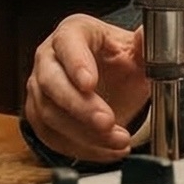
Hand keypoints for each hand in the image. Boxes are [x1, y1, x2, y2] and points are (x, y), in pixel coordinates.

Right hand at [23, 14, 150, 161]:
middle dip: (80, 107)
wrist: (111, 84)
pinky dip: (80, 148)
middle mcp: (49, 56)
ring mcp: (39, 86)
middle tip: (107, 122)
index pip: (67, 43)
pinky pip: (50, 135)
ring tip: (118, 140)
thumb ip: (144, 44)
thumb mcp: (137, 53)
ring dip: (84, 133)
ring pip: (49, 113)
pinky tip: (106, 150)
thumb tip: (145, 34)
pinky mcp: (39, 114)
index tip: (90, 84)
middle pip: (52, 82)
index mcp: (73, 32)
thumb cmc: (119, 63)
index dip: (76, 64)